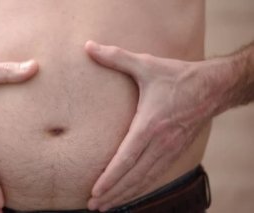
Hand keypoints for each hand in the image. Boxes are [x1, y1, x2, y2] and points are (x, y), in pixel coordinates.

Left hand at [85, 41, 215, 210]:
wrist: (213, 86)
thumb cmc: (177, 76)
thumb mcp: (146, 64)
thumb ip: (116, 57)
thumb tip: (89, 47)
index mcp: (150, 124)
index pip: (126, 159)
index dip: (110, 178)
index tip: (94, 192)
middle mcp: (160, 142)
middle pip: (134, 176)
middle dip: (113, 193)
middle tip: (93, 207)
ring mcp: (170, 149)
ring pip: (145, 179)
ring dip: (126, 195)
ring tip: (108, 207)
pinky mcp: (176, 151)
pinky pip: (157, 175)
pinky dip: (141, 187)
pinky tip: (130, 194)